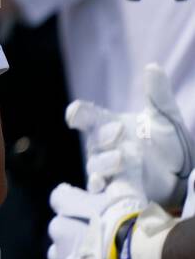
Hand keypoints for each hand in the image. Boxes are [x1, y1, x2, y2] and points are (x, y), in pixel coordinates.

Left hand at [47, 181, 146, 258]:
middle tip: (94, 232)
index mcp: (66, 205)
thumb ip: (109, 182)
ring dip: (69, 251)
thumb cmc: (128, 216)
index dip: (70, 200)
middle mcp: (58, 228)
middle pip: (58, 226)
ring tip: (90, 253)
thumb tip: (107, 170)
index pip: (59, 196)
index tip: (81, 203)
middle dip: (72, 227)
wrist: (135, 250)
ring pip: (57, 252)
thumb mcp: (121, 189)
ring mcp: (62, 254)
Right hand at [66, 63, 193, 209]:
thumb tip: (153, 66)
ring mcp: (107, 171)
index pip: (85, 116)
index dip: (78, 114)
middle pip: (92, 141)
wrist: (183, 176)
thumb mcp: (166, 117)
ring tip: (122, 157)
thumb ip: (158, 94)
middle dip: (103, 135)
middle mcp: (102, 147)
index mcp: (107, 125)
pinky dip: (104, 188)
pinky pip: (101, 191)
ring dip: (104, 162)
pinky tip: (109, 185)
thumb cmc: (168, 143)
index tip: (75, 113)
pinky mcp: (115, 192)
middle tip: (119, 130)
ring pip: (95, 166)